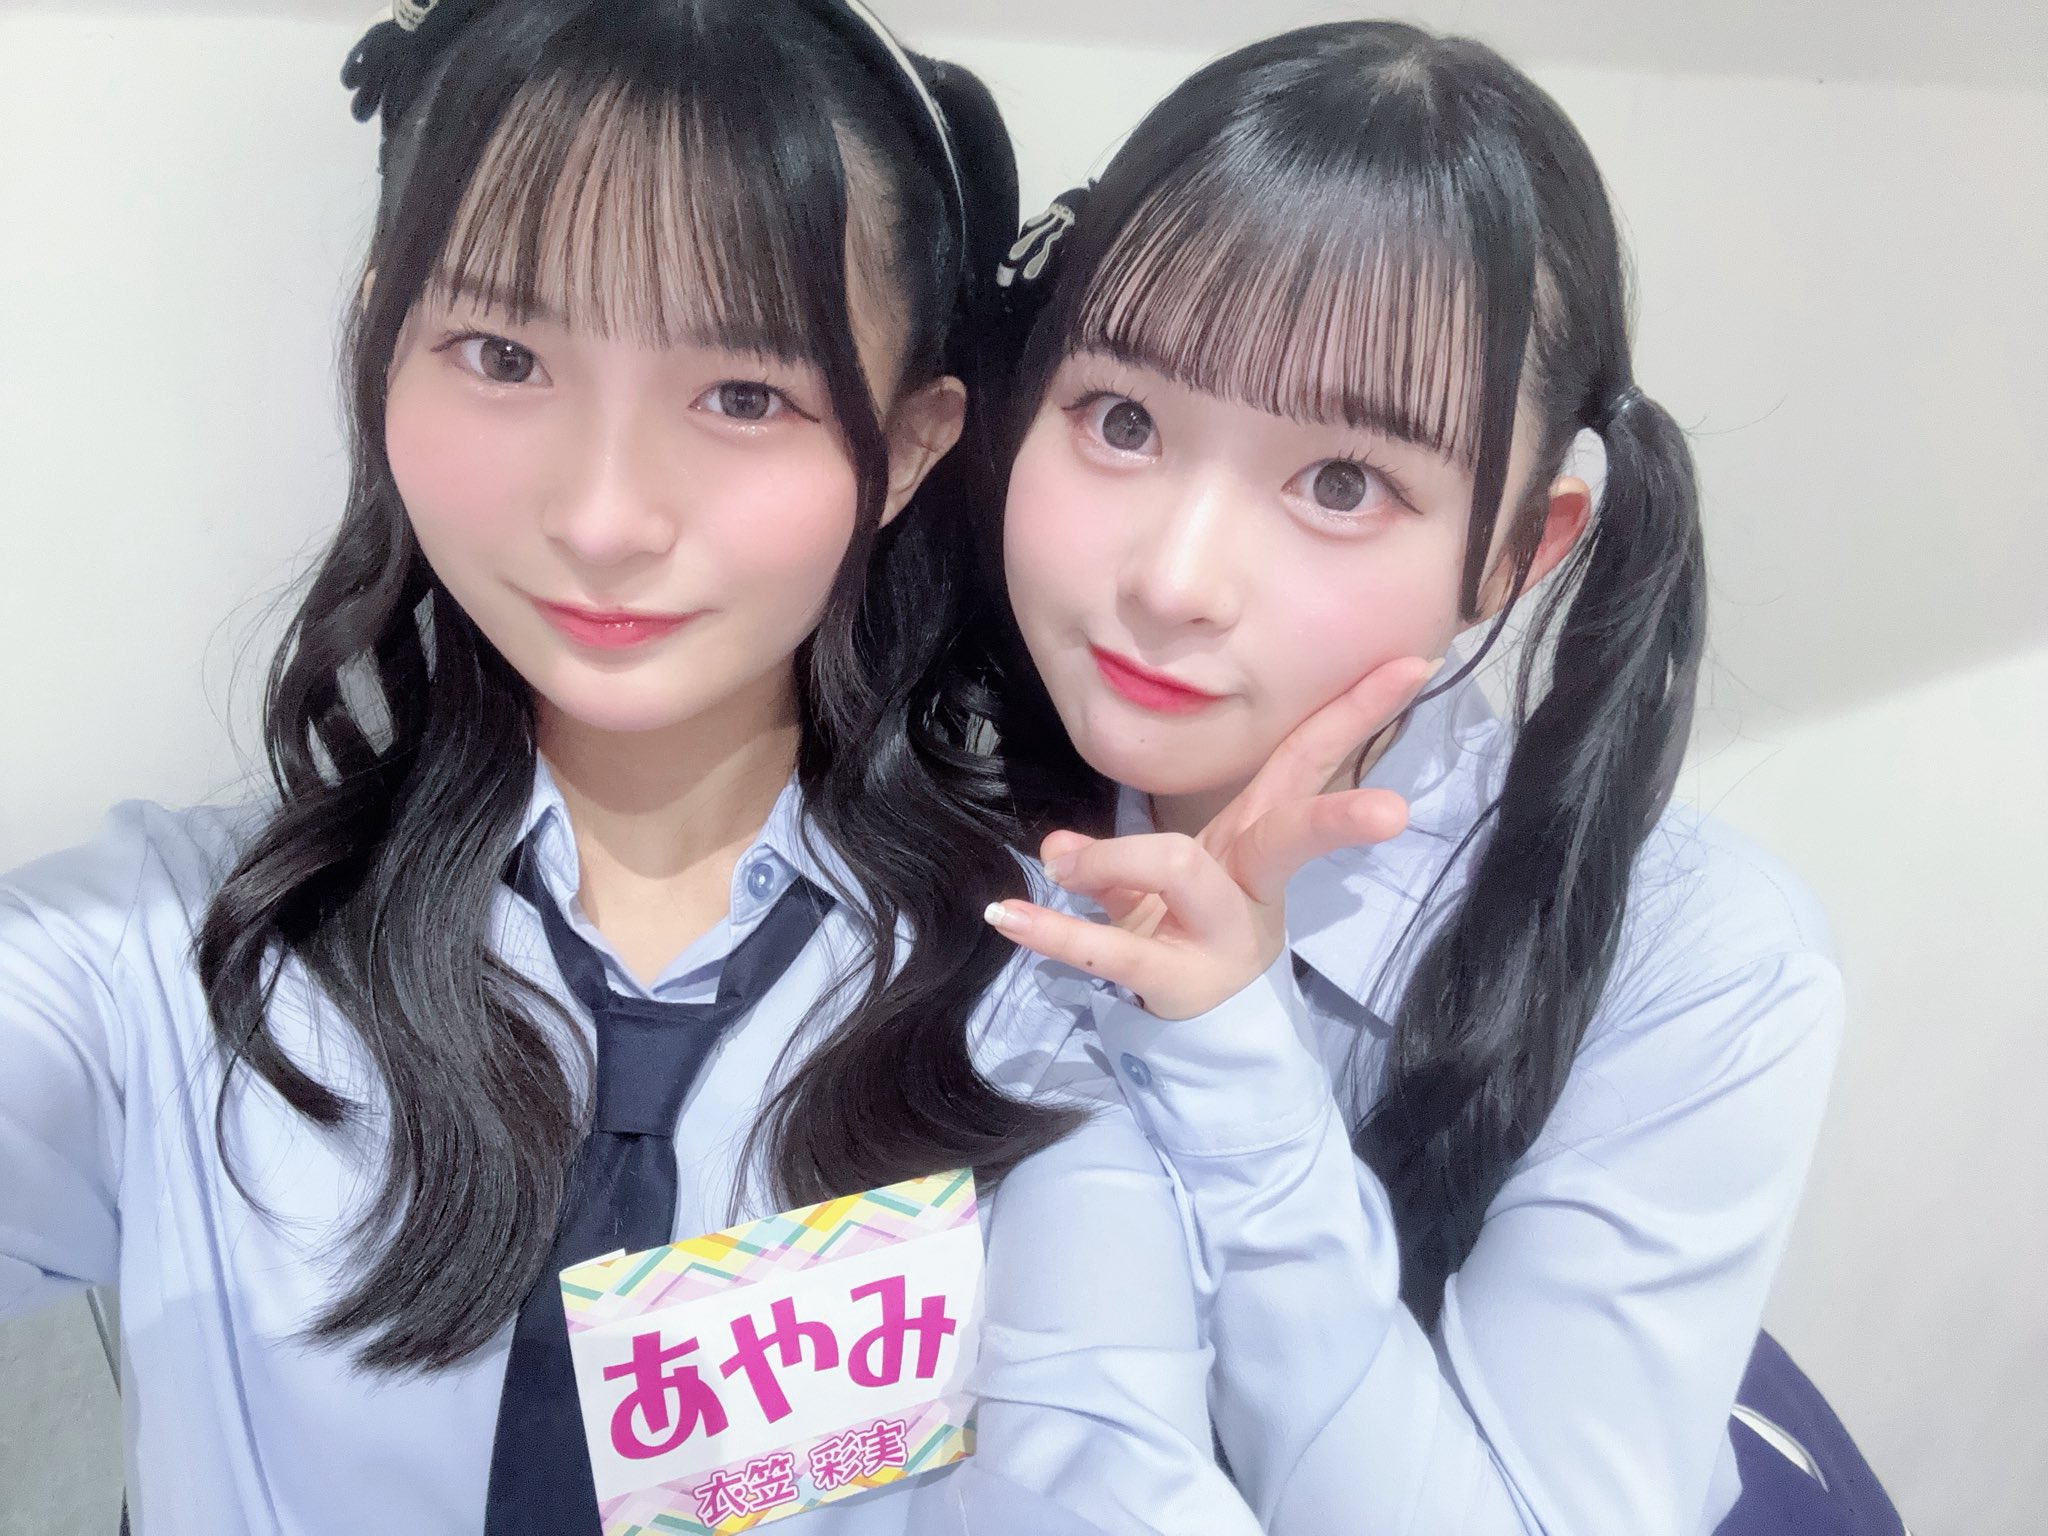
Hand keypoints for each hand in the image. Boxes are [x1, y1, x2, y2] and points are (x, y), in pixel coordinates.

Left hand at [986, 656, 1436, 1018]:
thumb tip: (1055, 848)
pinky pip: (1111, 950)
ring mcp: (1221, 935)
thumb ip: (1117, 857)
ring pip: (1182, 868)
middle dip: (1339, 821)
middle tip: (1393, 814)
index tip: (1412, 665)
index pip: (1310, 762)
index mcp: (1258, 839)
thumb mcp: (1167, 884)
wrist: (1200, 1033)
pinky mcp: (1177, 980)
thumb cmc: (1190, 934)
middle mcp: (1251, 882)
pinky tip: (1006, 915)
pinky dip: (1053, 932)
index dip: (1357, 713)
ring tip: (1062, 864)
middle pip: (1294, 832)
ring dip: (1112, 858)